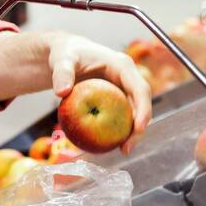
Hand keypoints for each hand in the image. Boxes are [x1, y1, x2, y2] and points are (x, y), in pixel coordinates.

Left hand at [48, 34, 151, 154]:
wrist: (64, 55)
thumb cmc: (65, 54)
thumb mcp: (62, 60)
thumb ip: (62, 73)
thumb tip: (61, 92)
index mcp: (123, 65)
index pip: (140, 89)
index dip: (144, 109)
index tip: (139, 128)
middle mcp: (127, 77)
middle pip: (142, 104)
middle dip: (140, 128)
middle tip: (127, 148)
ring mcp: (123, 89)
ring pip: (134, 113)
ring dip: (131, 133)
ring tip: (122, 151)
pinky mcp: (115, 99)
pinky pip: (120, 116)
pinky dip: (117, 130)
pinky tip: (109, 145)